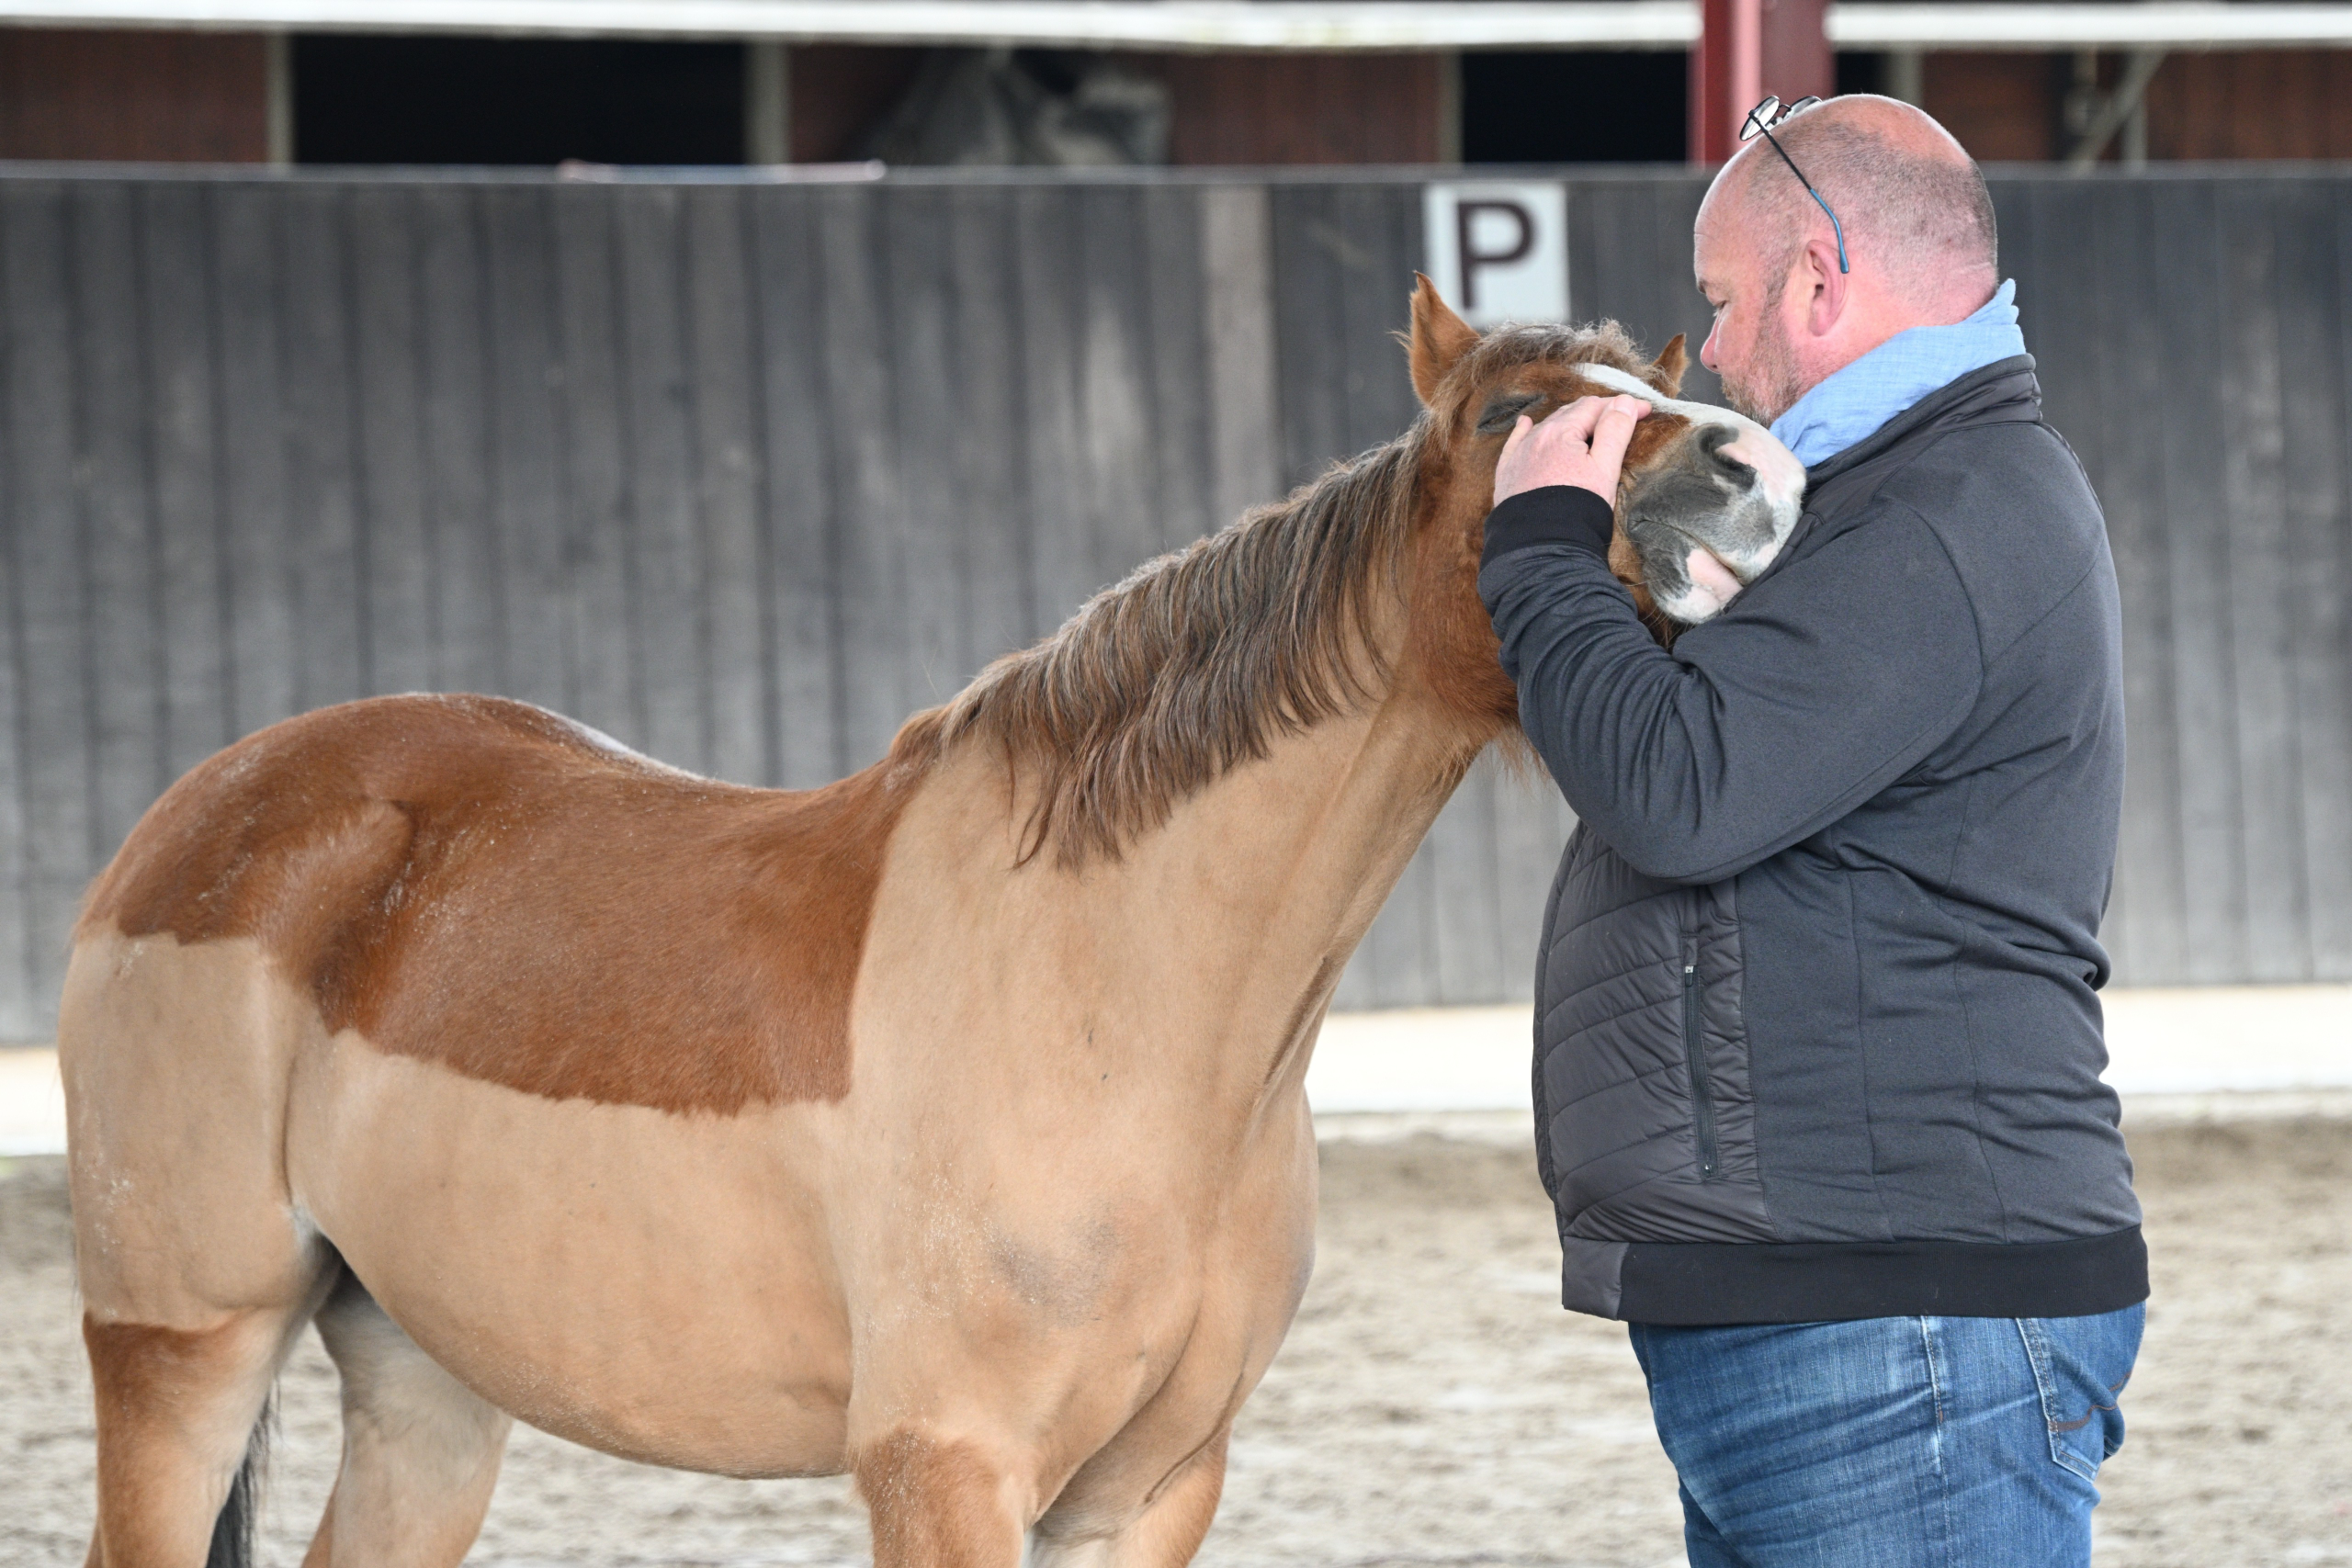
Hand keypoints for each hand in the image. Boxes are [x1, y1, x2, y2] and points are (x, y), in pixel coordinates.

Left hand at [1493, 394, 1648, 507]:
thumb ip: (1614, 431)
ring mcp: (1520, 454)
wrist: (1541, 548)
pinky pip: (1516, 442)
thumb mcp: (1604, 469)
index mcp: (1562, 432)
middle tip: (1623, 418)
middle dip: (1599, 411)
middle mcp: (1536, 437)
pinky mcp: (1508, 473)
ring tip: (1589, 423)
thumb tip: (1623, 402)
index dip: (1624, 406)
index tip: (1644, 411)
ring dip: (1570, 421)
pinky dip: (1526, 430)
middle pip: (1572, 413)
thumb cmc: (1578, 509)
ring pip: (1547, 425)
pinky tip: (1526, 423)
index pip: (1597, 406)